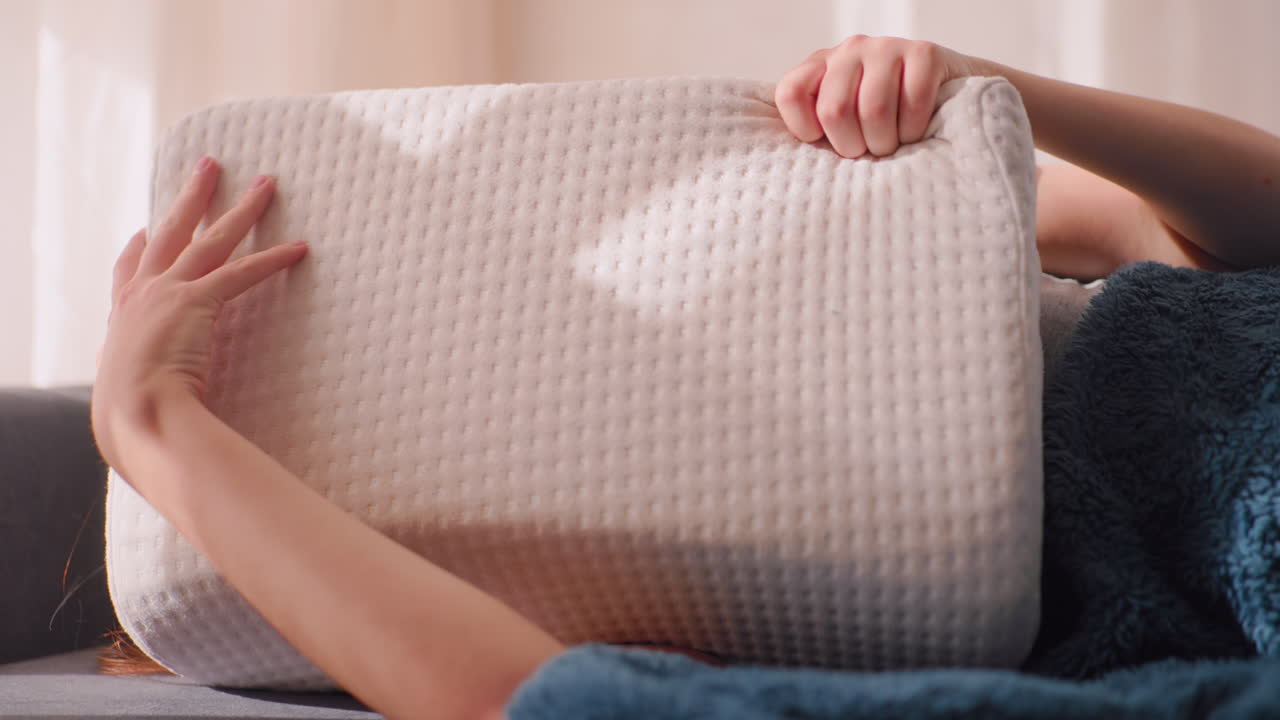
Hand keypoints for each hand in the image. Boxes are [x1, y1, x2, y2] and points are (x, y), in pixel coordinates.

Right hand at [91, 156, 307, 469]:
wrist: (137, 422)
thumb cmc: (133, 424)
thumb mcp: (128, 399)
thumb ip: (140, 391)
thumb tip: (143, 408)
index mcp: (122, 318)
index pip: (129, 270)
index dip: (141, 246)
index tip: (147, 227)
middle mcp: (141, 296)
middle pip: (170, 232)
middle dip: (192, 196)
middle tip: (210, 165)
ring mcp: (166, 293)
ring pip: (212, 239)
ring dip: (242, 209)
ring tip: (268, 184)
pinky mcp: (196, 301)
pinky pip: (243, 272)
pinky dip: (273, 258)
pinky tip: (299, 248)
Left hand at [774, 35, 979, 158]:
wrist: (950, 101)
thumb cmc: (886, 125)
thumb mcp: (845, 126)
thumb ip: (819, 132)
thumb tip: (794, 164)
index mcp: (821, 66)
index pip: (790, 93)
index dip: (806, 129)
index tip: (826, 142)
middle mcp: (850, 50)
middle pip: (834, 110)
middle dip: (853, 146)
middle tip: (868, 152)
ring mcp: (887, 47)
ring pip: (874, 111)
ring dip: (885, 143)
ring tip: (892, 146)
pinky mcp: (924, 52)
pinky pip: (912, 103)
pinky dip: (914, 131)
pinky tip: (915, 132)